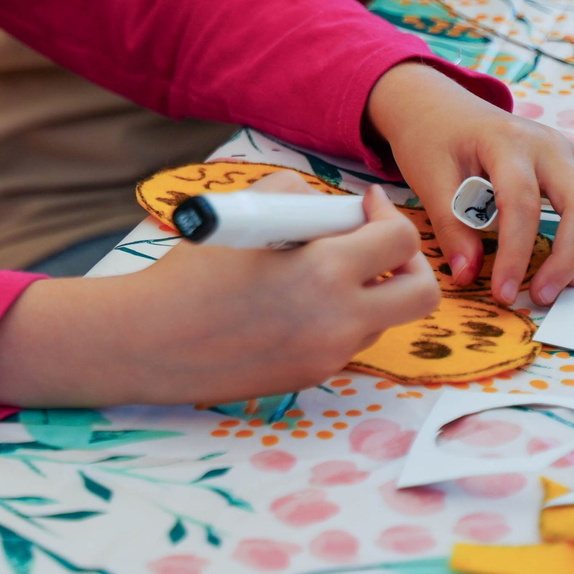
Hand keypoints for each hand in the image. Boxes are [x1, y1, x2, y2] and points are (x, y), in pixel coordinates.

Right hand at [0, 184, 438, 408]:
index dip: (389, 216)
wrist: (152, 339)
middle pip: (421, 295)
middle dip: (410, 264)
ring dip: (368, 291)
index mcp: (327, 271)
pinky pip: (347, 341)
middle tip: (378, 247)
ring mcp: (329, 355)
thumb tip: (341, 208)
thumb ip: (303, 197)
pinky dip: (335, 317)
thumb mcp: (247, 208)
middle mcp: (339, 319)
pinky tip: (292, 304)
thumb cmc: (193, 270)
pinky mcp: (312, 377)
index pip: (401, 241)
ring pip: (383, 319)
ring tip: (317, 273)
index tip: (367, 207)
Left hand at [367, 60, 573, 307]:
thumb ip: (452, 227)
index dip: (517, 254)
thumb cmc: (433, 141)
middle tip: (542, 296)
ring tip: (566, 283)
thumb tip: (469, 276)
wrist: (440, 107)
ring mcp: (568, 148)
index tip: (504, 293)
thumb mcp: (429, 180)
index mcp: (506, 141)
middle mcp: (547, 142)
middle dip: (568, 257)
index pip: (523, 203)